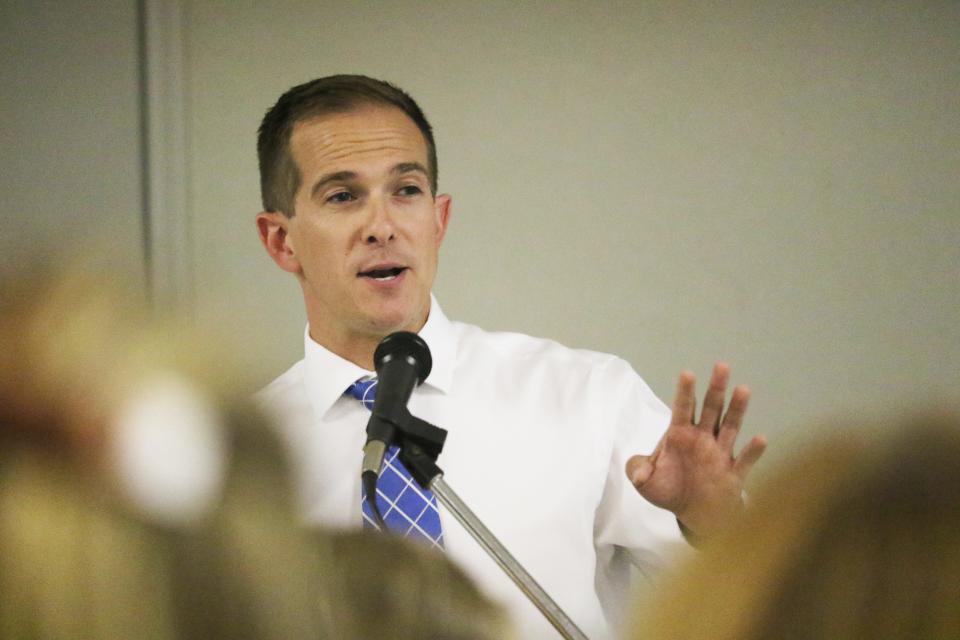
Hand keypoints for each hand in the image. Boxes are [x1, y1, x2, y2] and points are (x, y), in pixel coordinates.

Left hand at [625, 363, 766, 538]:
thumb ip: (638, 470)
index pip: (682, 408)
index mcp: (680, 435)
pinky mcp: (734, 474)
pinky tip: (760, 438)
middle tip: (722, 365)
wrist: (693, 514)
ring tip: (743, 389)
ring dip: (737, 409)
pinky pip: (745, 460)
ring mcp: (720, 454)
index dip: (685, 391)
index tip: (687, 373)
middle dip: (715, 388)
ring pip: (730, 427)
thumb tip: (638, 473)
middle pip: (710, 409)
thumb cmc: (669, 489)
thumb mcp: (646, 481)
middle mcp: (702, 439)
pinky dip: (753, 451)